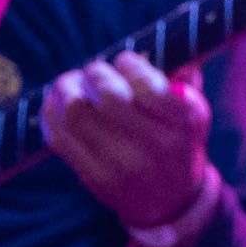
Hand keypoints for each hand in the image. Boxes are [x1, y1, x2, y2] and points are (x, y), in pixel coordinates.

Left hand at [43, 51, 218, 246]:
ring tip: (70, 82)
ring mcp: (121, 165)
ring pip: (76, 114)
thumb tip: (158, 44)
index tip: (125, 61)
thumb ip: (182, 76)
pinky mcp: (94, 178)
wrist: (170, 202)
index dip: (128, 64)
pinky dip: (51, 113)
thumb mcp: (194, 110)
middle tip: (94, 71)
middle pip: (107, 97)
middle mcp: (154, 146)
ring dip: (67, 88)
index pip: (147, 86)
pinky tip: (56, 102)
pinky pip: (59, 138)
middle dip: (95, 73)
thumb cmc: (179, 142)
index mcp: (183, 122)